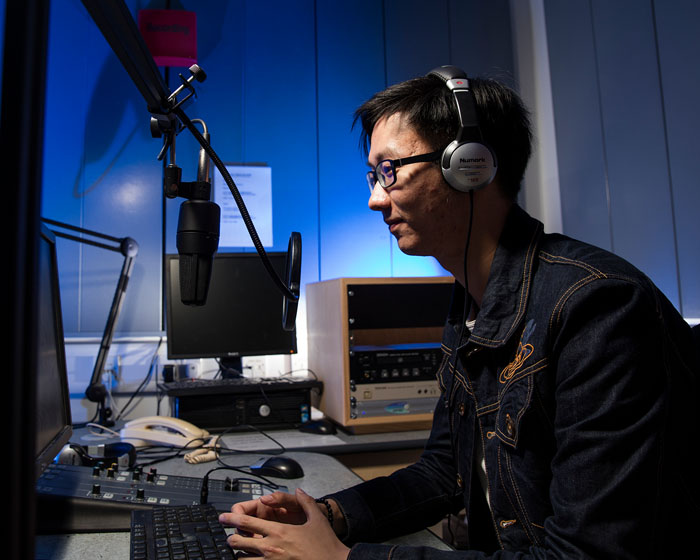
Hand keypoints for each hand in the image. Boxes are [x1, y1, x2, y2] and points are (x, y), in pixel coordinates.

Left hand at [220, 488, 349, 559]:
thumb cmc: (325, 544)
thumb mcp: (316, 519)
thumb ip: (306, 502)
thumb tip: (299, 490)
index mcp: (279, 531)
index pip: (248, 522)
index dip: (232, 519)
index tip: (222, 517)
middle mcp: (271, 547)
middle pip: (239, 542)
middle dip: (231, 538)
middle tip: (230, 537)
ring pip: (241, 559)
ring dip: (238, 554)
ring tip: (238, 552)